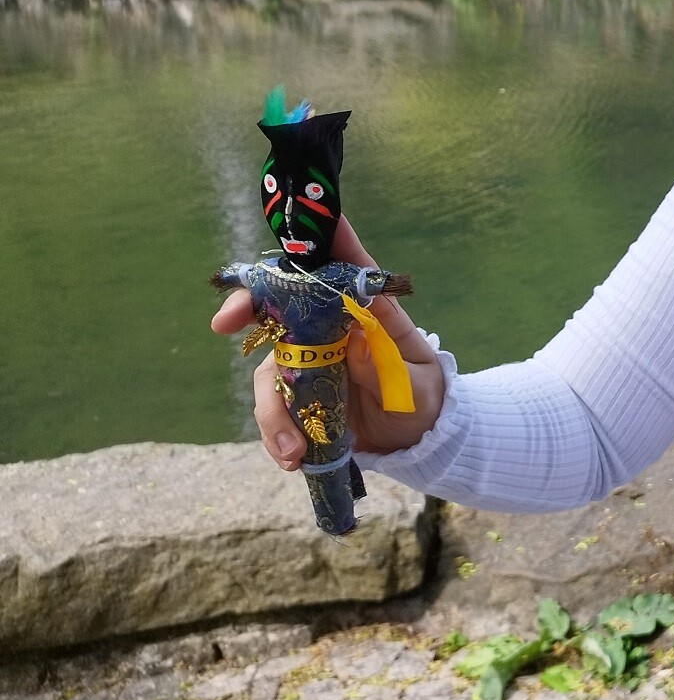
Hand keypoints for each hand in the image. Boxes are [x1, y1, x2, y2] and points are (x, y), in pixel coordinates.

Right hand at [212, 217, 445, 469]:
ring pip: (270, 371)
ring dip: (271, 410)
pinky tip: (292, 459)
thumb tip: (354, 344)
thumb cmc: (423, 397)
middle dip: (247, 308)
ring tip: (292, 449)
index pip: (339, 270)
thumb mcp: (416, 384)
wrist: (420, 439)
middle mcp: (330, 332)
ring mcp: (310, 363)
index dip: (311, 249)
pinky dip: (275, 435)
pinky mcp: (299, 396)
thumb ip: (387, 366)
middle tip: (223, 324)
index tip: (289, 240)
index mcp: (366, 313)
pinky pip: (274, 409)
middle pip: (280, 308)